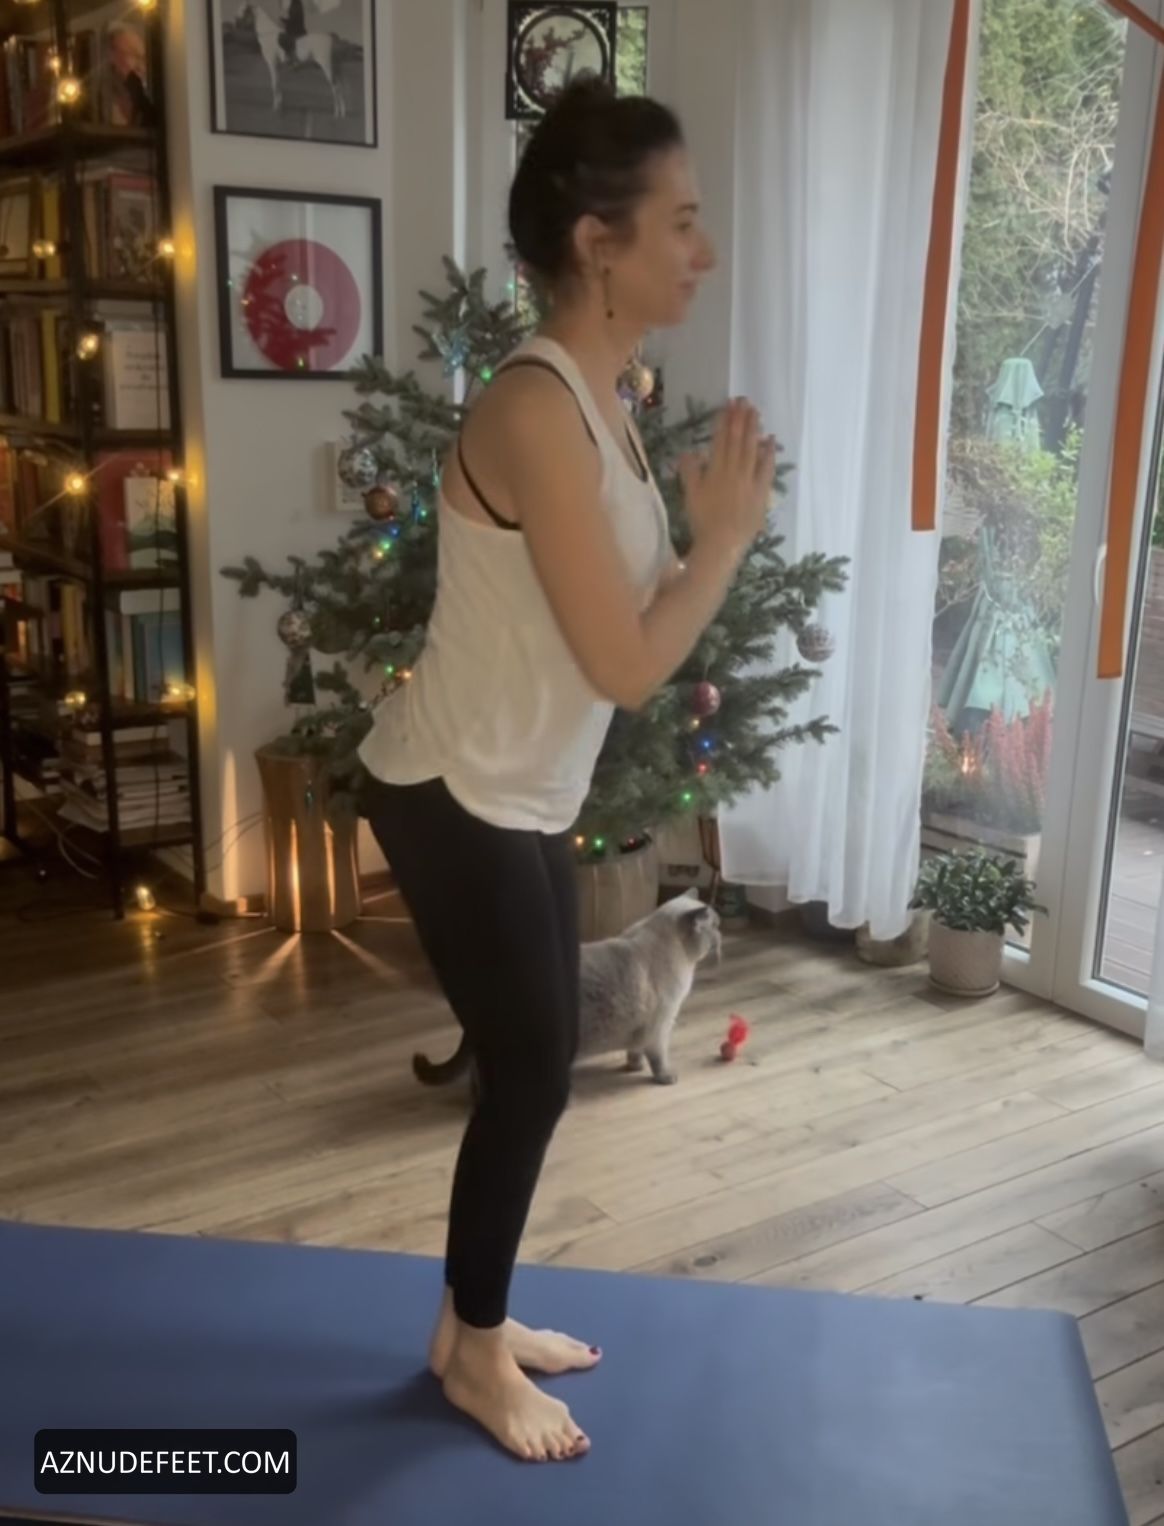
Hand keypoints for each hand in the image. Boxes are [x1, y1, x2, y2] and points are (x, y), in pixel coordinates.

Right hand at [678, 399, 776, 553]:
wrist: (722, 542)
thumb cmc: (702, 520)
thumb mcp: (689, 494)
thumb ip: (689, 471)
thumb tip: (688, 451)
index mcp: (715, 469)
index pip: (721, 439)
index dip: (725, 421)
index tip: (728, 405)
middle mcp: (734, 470)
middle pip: (738, 440)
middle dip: (741, 419)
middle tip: (744, 400)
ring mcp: (750, 480)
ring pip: (752, 449)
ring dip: (754, 429)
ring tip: (756, 412)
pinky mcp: (761, 491)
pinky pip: (767, 468)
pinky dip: (769, 453)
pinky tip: (771, 440)